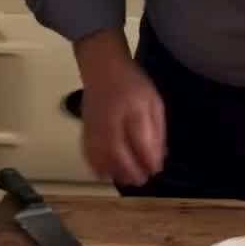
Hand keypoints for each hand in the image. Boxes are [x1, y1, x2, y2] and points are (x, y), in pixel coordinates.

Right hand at [74, 30, 165, 187]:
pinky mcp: (85, 129)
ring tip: (128, 179)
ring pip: (101, 156)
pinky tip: (108, 172)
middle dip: (131, 170)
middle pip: (117, 152)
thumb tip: (160, 157)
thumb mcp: (153, 102)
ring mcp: (94, 125)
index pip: (140, 140)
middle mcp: (110, 119)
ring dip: (115, 172)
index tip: (156, 169)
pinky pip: (88, 153)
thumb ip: (157, 130)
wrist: (102, 67)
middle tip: (143, 179)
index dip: (148, 159)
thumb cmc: (132, 84)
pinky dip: (97, 166)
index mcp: (132, 108)